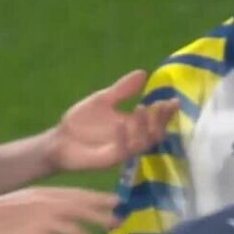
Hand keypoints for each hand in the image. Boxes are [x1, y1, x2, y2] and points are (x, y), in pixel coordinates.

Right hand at [0, 187, 119, 233]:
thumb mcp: (26, 199)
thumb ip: (46, 202)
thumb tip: (65, 208)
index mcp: (46, 193)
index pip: (79, 194)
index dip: (100, 198)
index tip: (117, 202)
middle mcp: (48, 203)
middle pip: (83, 209)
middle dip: (102, 216)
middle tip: (118, 224)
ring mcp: (42, 219)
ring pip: (75, 230)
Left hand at [46, 70, 177, 172]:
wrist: (59, 141)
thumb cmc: (81, 123)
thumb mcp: (103, 100)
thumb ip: (122, 90)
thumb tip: (142, 73)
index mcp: (133, 125)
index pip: (156, 120)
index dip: (166, 112)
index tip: (174, 100)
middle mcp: (132, 139)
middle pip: (156, 133)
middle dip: (161, 120)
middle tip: (162, 106)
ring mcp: (122, 151)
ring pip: (143, 143)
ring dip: (144, 127)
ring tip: (141, 108)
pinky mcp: (110, 160)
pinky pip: (121, 150)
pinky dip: (123, 137)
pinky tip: (120, 124)